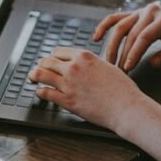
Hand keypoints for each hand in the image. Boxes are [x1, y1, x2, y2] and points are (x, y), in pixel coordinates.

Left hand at [29, 47, 152, 132]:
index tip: (51, 61)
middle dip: (41, 65)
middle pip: (46, 61)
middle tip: (39, 69)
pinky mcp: (66, 100)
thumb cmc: (123, 89)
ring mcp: (68, 84)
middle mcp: (73, 67)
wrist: (127, 108)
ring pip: (40, 74)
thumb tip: (83, 63)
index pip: (58, 51)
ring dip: (34, 75)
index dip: (53, 57)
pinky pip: (44, 92)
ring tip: (32, 78)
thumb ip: (92, 63)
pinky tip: (40, 93)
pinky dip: (40, 92)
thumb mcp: (108, 66)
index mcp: (84, 56)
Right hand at [94, 3, 160, 70]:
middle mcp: (149, 11)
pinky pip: (114, 18)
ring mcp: (139, 11)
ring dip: (111, 45)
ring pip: (119, 27)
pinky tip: (96, 38)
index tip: (128, 68)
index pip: (145, 36)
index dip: (135, 52)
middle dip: (123, 54)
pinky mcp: (131, 13)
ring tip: (109, 62)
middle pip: (130, 34)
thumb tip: (152, 64)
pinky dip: (103, 27)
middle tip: (119, 71)